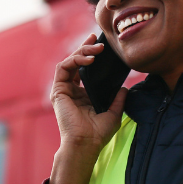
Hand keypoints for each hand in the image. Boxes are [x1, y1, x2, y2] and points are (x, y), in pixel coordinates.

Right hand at [47, 34, 127, 183]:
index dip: (91, 54)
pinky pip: (63, 68)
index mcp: (83, 94)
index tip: (101, 44)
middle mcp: (72, 90)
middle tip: (98, 40)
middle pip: (76, 62)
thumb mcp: (114, 112)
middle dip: (86, 47)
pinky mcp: (58, 90)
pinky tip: (88, 59)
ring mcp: (63, 90)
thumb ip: (118, 99)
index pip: (85, 69)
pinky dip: (74, 59)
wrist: (86, 143)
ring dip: (81, 51)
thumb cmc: (98, 133)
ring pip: (69, 62)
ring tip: (96, 49)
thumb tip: (124, 87)